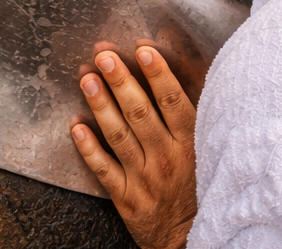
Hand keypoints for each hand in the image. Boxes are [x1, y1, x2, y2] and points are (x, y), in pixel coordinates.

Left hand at [71, 45, 196, 248]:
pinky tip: (76, 126)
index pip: (174, 102)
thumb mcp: (204, 150)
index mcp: (190, 143)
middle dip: (121, 82)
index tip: (143, 51)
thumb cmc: (196, 185)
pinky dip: (89, 148)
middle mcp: (167, 158)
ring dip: (102, 106)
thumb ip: (189, 118)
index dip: (158, 74)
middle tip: (104, 57)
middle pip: (141, 113)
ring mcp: (145, 178)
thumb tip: (170, 77)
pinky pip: (104, 169)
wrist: (188, 236)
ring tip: (88, 79)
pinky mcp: (127, 197)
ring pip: (120, 136)